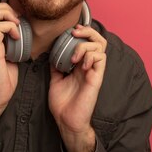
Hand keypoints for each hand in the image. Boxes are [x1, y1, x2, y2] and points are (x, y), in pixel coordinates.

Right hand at [0, 2, 19, 133]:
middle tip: (17, 21)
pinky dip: (10, 28)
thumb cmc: (3, 80)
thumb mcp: (9, 56)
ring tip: (17, 27)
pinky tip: (18, 38)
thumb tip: (23, 34)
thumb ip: (11, 43)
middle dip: (5, 9)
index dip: (3, 10)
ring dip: (7, 16)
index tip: (17, 21)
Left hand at [49, 25, 106, 151]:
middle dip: (87, 31)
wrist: (66, 120)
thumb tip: (50, 54)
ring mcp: (94, 71)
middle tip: (75, 33)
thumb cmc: (62, 103)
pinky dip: (90, 56)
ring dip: (85, 46)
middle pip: (98, 40)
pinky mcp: (97, 78)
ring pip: (100, 46)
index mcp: (80, 65)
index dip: (82, 32)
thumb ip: (56, 66)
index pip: (88, 42)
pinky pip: (101, 59)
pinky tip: (81, 64)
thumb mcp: (55, 80)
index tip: (70, 31)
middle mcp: (89, 66)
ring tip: (74, 56)